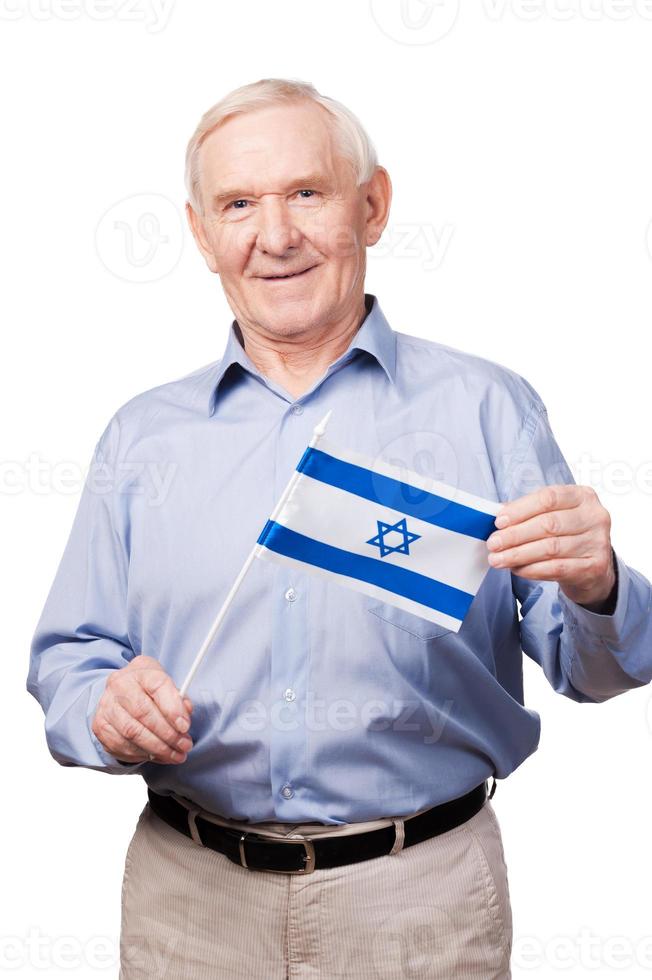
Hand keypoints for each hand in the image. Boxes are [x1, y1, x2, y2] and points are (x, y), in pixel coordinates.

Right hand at [91, 655, 193, 764]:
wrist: (121, 692)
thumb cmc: (148, 689)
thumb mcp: (167, 686)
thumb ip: (178, 699)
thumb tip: (184, 718)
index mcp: (140, 670)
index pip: (157, 686)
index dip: (172, 708)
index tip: (185, 727)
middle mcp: (119, 685)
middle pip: (144, 713)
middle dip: (168, 734)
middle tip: (184, 746)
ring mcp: (106, 706)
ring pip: (132, 733)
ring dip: (158, 748)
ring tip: (176, 755)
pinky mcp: (100, 726)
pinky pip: (122, 746)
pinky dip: (143, 754)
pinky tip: (158, 756)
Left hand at [486, 485, 615, 607]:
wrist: (592, 568)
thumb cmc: (567, 536)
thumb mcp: (552, 516)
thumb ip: (528, 512)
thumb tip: (498, 514)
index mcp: (583, 496)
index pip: (548, 498)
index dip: (520, 509)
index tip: (498, 521)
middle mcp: (595, 516)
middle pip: (548, 524)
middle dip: (515, 535)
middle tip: (493, 544)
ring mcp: (598, 542)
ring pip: (551, 548)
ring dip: (518, 554)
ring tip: (498, 559)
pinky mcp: (595, 566)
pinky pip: (557, 568)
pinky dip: (532, 569)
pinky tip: (517, 569)